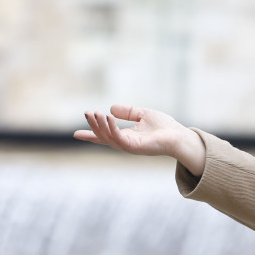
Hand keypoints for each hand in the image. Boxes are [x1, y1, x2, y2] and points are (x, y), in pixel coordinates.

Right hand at [73, 104, 206, 174]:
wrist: (178, 136)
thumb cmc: (164, 127)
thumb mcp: (143, 114)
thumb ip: (128, 112)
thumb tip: (111, 108)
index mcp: (126, 136)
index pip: (105, 136)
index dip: (91, 134)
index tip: (76, 133)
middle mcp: (125, 143)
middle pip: (103, 137)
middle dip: (93, 126)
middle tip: (87, 113)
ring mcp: (129, 146)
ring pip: (108, 137)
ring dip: (100, 125)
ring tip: (94, 113)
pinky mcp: (135, 147)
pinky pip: (118, 138)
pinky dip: (111, 128)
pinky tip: (108, 117)